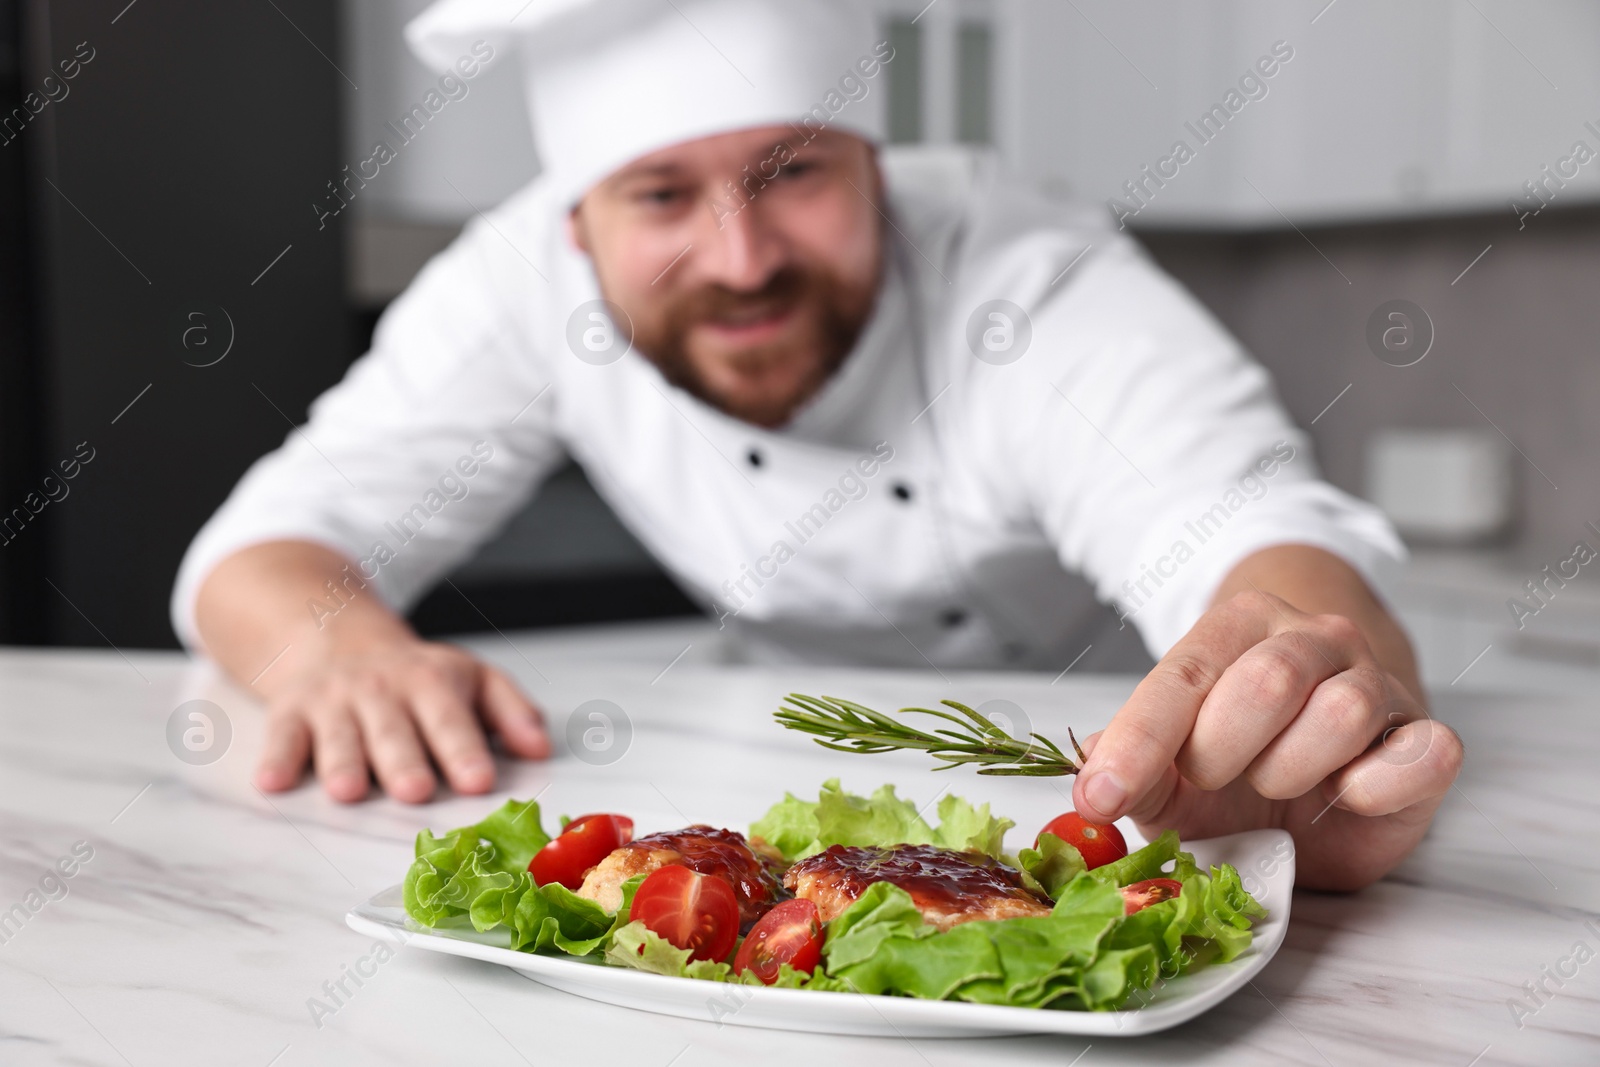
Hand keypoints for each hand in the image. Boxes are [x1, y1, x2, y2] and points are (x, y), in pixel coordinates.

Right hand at [255, 640, 549, 802]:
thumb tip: (542, 749)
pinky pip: (281, 737)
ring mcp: (334, 702)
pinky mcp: (289, 713)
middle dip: (405, 761)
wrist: (338, 638)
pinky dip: (276, 758)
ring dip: (343, 763)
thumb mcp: (473, 680)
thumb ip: (511, 712)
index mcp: (432, 684)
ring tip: (348, 791)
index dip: (466, 750)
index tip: (480, 781)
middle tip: (416, 791)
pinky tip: (273, 782)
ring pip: (339, 737)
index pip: (452, 720)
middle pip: (395, 732)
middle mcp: (382, 692)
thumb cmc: (417, 678)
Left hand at [1072, 589, 1462, 889]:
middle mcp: (1312, 640)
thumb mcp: (1169, 772)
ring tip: (1276, 785)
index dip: (1138, 742)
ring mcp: (1376, 682)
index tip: (1101, 797)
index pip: (1182, 675)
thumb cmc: (1237, 767)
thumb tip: (1090, 779)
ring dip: (1292, 770)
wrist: (1323, 780)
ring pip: (1342, 712)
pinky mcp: (1427, 737)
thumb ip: (1132, 768)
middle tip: (1210, 779)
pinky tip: (1347, 796)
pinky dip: (1379, 785)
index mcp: (1237, 627)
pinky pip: (1425, 752)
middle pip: (1267, 680)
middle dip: (1221, 750)